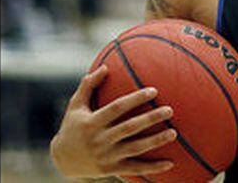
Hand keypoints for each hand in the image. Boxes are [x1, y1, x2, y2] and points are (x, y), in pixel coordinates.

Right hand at [49, 64, 177, 178]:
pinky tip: (170, 163)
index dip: (135, 99)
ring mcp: (106, 156)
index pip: (116, 108)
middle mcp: (99, 140)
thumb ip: (88, 85)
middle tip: (169, 110)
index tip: (154, 91)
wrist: (63, 160)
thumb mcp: (75, 106)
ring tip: (174, 133)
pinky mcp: (111, 169)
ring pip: (135, 149)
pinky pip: (135, 169)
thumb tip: (105, 67)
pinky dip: (152, 168)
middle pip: (129, 128)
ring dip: (155, 142)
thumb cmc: (73, 126)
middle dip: (150, 119)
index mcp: (92, 122)